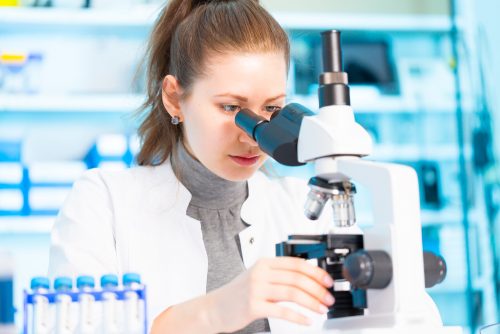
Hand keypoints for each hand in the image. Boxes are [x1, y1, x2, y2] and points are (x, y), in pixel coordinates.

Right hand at [205, 257, 334, 332]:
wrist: (214, 307)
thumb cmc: (238, 293)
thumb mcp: (259, 276)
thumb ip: (280, 275)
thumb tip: (309, 279)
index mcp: (265, 263)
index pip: (296, 263)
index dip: (316, 272)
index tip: (328, 281)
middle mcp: (261, 273)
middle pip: (297, 278)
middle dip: (317, 289)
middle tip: (328, 299)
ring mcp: (256, 289)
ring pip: (292, 293)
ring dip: (312, 302)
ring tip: (321, 309)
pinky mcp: (253, 306)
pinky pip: (282, 311)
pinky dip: (298, 316)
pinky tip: (307, 321)